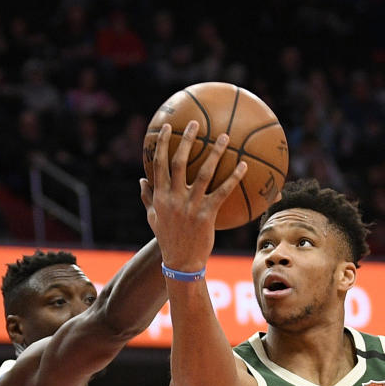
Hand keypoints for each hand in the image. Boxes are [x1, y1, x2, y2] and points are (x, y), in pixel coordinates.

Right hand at [140, 120, 246, 269]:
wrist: (181, 262)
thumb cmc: (168, 239)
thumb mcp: (153, 219)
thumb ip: (147, 198)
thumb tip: (140, 181)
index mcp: (160, 196)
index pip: (158, 164)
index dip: (160, 143)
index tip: (166, 127)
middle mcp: (173, 198)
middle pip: (178, 162)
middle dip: (186, 140)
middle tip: (195, 123)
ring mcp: (190, 206)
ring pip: (202, 173)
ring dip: (214, 153)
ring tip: (224, 137)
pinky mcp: (206, 215)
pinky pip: (222, 192)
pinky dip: (234, 178)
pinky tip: (244, 166)